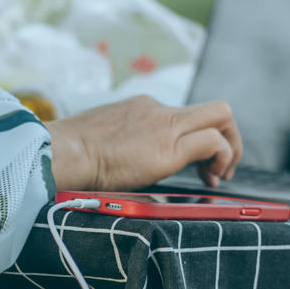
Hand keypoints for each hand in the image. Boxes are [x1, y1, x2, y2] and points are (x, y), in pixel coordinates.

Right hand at [47, 95, 243, 192]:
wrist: (59, 152)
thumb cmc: (69, 155)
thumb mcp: (100, 141)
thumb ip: (120, 145)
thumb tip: (126, 167)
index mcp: (141, 108)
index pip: (184, 115)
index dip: (198, 138)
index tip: (195, 165)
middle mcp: (157, 109)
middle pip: (214, 109)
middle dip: (229, 137)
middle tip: (220, 169)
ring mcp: (164, 123)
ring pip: (222, 116)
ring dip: (230, 148)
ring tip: (219, 176)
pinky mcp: (168, 144)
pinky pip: (212, 141)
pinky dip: (221, 158)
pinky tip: (210, 180)